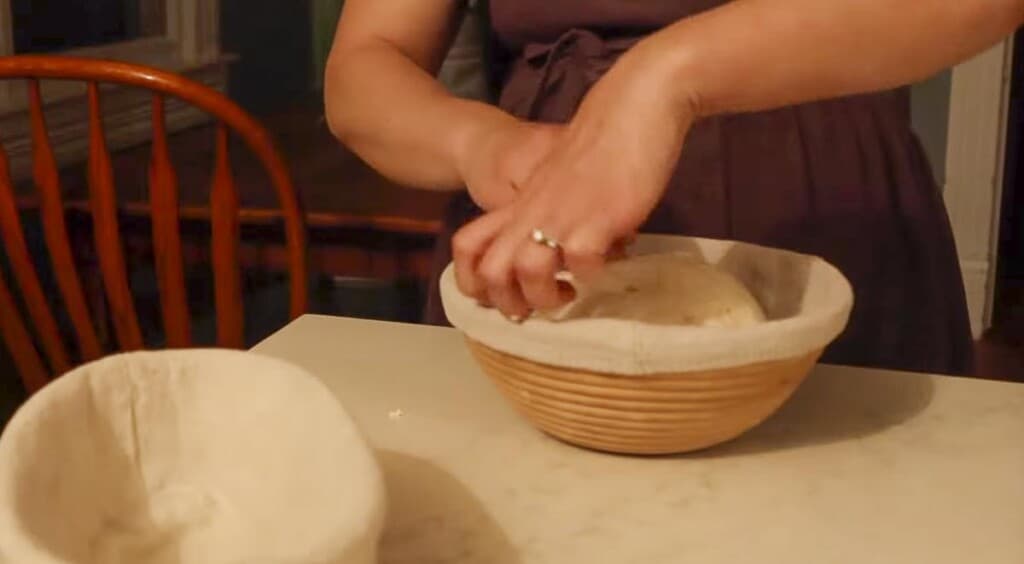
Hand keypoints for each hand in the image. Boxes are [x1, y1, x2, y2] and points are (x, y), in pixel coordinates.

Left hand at [452, 43, 697, 319]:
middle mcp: (533, 213)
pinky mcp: (597, 218)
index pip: (468, 245)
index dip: (472, 280)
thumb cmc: (606, 143)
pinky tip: (606, 265)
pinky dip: (592, 275)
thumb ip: (558, 214)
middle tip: (535, 309)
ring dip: (546, 295)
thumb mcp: (564, 183)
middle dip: (508, 302)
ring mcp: (563, 216)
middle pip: (492, 271)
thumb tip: (574, 253)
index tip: (502, 296)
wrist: (634, 107)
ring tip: (569, 293)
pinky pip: (582, 264)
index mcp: (521, 204)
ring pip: (527, 271)